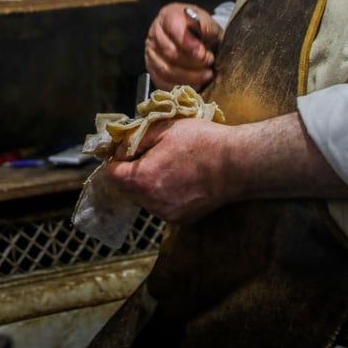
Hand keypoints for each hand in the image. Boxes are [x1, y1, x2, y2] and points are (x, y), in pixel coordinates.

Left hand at [102, 118, 231, 223]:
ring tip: (167, 167)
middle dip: (130, 172)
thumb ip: (134, 139)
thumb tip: (120, 148)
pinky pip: (161, 206)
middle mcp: (150, 202)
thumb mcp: (163, 128)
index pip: (111, 174)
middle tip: (148, 155)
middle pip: (125, 188)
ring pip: (143, 199)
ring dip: (147, 185)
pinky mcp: (181, 219)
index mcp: (142, 178)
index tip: (127, 150)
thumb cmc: (201, 142)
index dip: (116, 159)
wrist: (236, 164)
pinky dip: (163, 195)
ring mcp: (166, 213)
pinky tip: (179, 180)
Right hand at [145, 3, 221, 90]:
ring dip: (189, 77)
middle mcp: (155, 33)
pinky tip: (195, 85)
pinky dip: (179, 86)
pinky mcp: (152, 69)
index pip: (174, 28)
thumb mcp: (208, 24)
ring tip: (206, 76)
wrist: (196, 39)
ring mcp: (151, 52)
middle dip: (193, 62)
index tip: (203, 53)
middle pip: (170, 52)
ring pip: (166, 70)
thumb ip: (207, 27)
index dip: (188, 42)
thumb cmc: (201, 30)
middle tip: (209, 63)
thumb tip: (203, 34)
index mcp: (168, 15)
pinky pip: (162, 82)